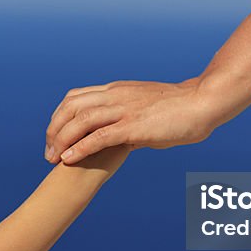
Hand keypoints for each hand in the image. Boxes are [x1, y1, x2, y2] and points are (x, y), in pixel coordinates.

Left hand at [44, 78, 214, 164]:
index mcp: (117, 90)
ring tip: (53, 159)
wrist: (202, 103)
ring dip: (61, 140)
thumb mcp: (147, 109)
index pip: (75, 98)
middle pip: (70, 107)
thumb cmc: (180, 109)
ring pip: (80, 121)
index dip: (59, 117)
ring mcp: (124, 110)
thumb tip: (125, 138)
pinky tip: (69, 160)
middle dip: (53, 129)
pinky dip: (80, 148)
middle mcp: (115, 96)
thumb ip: (130, 119)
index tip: (54, 136)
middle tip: (48, 152)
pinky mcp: (134, 126)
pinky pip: (100, 136)